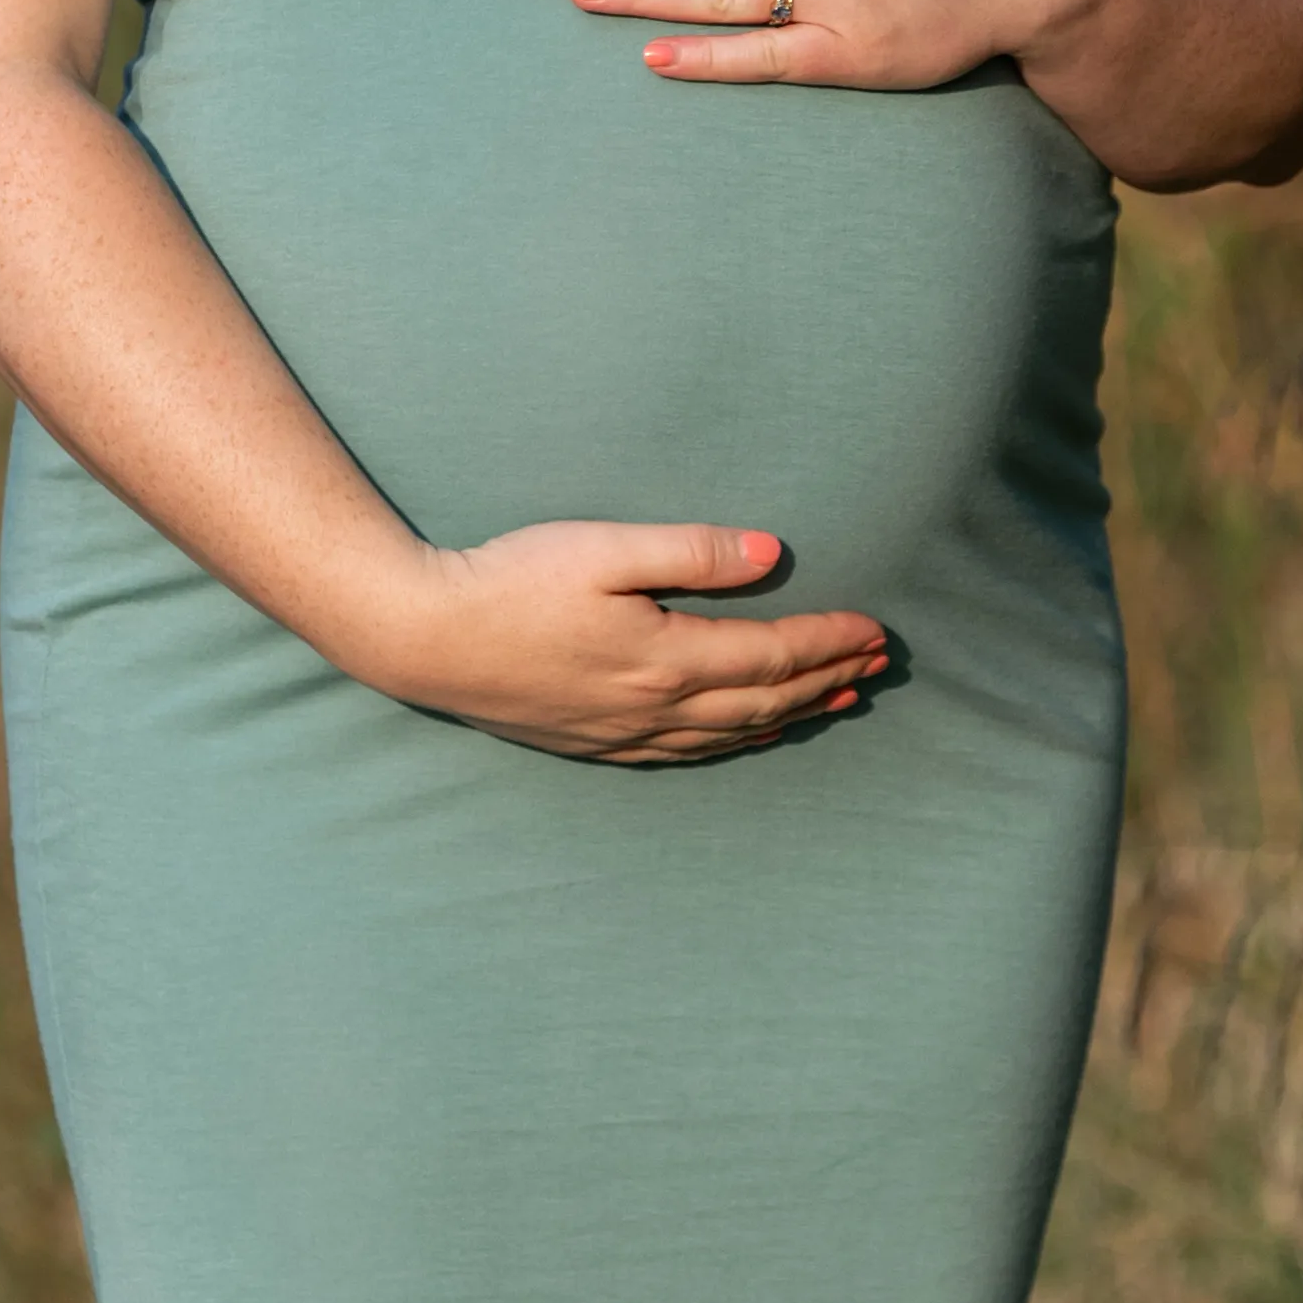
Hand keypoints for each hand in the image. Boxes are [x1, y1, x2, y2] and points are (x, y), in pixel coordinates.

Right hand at [346, 520, 889, 760]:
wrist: (425, 638)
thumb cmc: (510, 580)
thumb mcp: (603, 548)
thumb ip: (692, 552)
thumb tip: (772, 554)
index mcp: (665, 657)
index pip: (771, 654)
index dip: (829, 641)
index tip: (875, 629)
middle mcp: (654, 708)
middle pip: (764, 701)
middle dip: (827, 680)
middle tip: (877, 665)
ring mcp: (624, 734)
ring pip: (732, 735)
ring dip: (792, 717)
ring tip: (838, 702)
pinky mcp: (595, 743)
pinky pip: (688, 754)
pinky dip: (735, 743)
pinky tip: (749, 735)